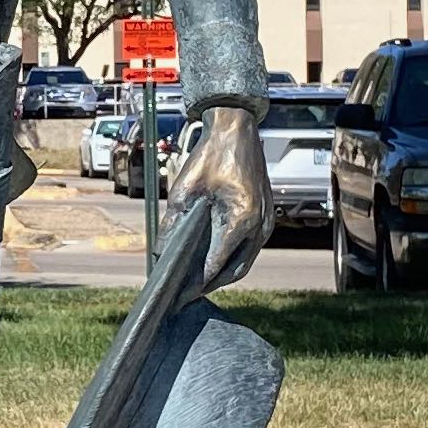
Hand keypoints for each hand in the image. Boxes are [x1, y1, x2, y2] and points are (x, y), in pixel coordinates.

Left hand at [168, 101, 271, 286]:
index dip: (195, 284)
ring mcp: (267, 223)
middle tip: (185, 296)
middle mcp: (259, 226)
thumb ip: (172, 224)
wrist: (236, 131)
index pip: (216, 264)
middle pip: (234, 271)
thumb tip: (160, 252)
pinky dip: (232, 260)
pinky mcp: (267, 217)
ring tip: (196, 284)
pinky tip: (212, 262)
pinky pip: (250, 249)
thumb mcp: (184, 189)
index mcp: (240, 219)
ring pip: (244, 262)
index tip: (178, 296)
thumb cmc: (211, 155)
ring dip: (222, 275)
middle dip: (209, 286)